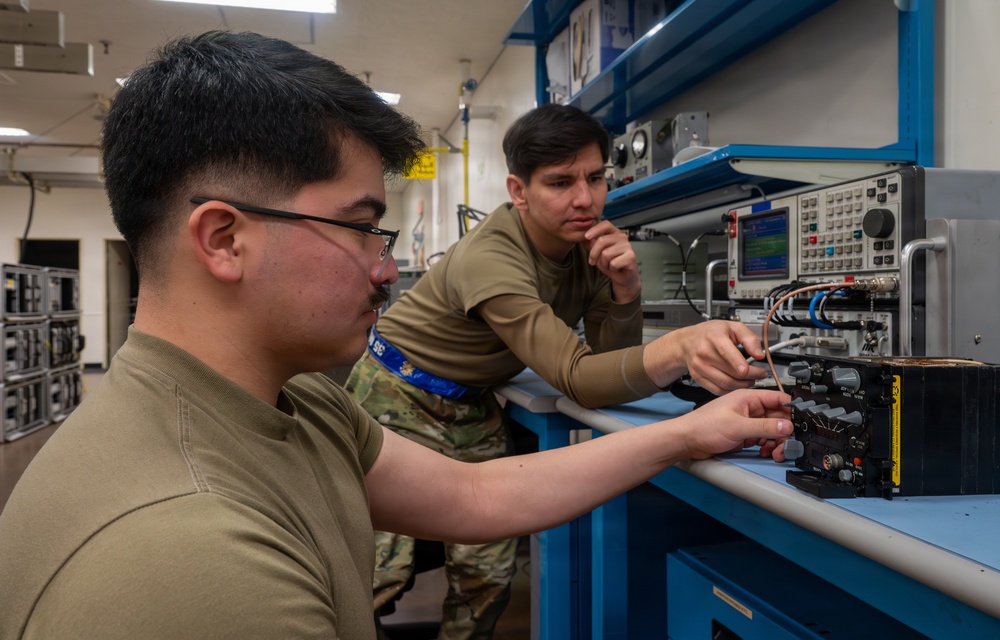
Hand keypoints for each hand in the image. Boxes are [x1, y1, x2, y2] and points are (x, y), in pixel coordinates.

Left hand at [584, 221, 640, 302]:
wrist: (624, 276)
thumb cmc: (612, 263)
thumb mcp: (599, 252)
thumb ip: (592, 244)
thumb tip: (583, 238)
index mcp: (615, 233)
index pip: (605, 224)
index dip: (595, 229)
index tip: (586, 236)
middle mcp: (622, 237)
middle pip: (602, 240)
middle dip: (594, 254)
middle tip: (592, 262)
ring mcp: (628, 246)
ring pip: (606, 254)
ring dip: (604, 263)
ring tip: (609, 264)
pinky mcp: (631, 257)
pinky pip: (613, 263)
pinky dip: (611, 268)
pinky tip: (616, 268)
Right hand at [646, 320, 767, 394]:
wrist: (687, 342)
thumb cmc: (711, 333)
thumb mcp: (732, 327)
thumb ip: (749, 338)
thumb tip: (759, 354)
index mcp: (713, 337)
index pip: (726, 352)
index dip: (738, 363)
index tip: (749, 370)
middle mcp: (704, 353)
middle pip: (730, 372)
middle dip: (751, 375)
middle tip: (761, 373)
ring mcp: (700, 367)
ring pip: (726, 383)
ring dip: (743, 385)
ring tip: (751, 379)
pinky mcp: (698, 378)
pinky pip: (718, 390)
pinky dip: (731, 390)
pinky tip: (738, 384)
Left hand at [678, 389, 791, 460]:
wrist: (687, 441)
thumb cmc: (703, 426)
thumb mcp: (738, 426)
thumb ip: (764, 427)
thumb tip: (787, 426)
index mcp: (748, 398)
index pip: (779, 399)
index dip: (792, 410)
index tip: (802, 423)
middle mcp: (750, 408)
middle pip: (778, 418)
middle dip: (785, 432)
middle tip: (786, 445)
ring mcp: (748, 422)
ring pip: (772, 431)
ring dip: (777, 442)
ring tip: (775, 452)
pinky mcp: (744, 434)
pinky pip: (764, 439)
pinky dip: (767, 446)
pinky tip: (765, 452)